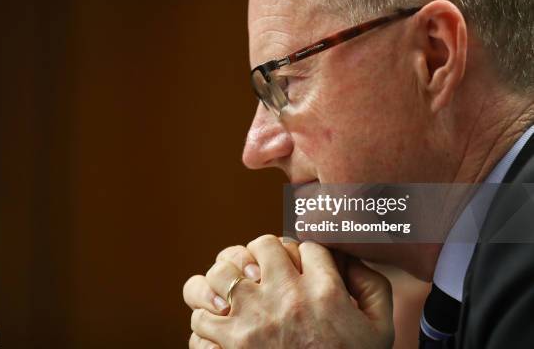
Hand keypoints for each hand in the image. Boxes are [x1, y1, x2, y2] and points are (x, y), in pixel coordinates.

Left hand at [185, 235, 393, 348]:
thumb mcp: (379, 328)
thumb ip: (373, 286)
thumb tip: (350, 260)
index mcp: (325, 291)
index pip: (307, 246)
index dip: (303, 252)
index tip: (300, 265)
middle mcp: (288, 297)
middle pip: (264, 245)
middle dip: (265, 253)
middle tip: (267, 271)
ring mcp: (255, 318)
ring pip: (225, 270)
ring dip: (230, 278)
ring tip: (236, 291)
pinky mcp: (231, 343)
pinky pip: (204, 312)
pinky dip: (209, 316)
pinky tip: (222, 323)